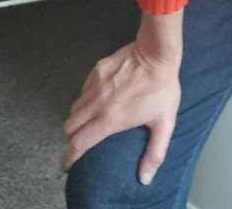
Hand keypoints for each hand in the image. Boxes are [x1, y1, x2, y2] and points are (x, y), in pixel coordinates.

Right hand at [61, 40, 181, 185]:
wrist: (157, 53)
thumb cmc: (161, 88)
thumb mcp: (164, 123)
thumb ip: (154, 153)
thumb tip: (145, 179)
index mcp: (109, 120)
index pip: (79, 143)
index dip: (70, 157)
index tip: (67, 165)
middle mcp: (96, 104)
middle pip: (70, 126)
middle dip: (72, 137)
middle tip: (81, 141)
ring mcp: (95, 85)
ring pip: (74, 108)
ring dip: (78, 118)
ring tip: (89, 121)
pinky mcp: (96, 70)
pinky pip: (82, 90)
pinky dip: (84, 99)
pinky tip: (97, 99)